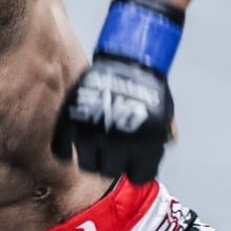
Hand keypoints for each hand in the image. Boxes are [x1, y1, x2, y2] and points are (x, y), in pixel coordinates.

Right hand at [53, 0, 182, 182]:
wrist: (131, 55)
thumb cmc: (149, 82)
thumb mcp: (165, 111)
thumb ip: (165, 132)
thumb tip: (169, 143)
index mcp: (147, 145)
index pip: (140, 175)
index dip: (136, 168)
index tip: (132, 161)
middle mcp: (120, 143)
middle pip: (108, 171)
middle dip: (111, 161)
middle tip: (110, 150)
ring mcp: (94, 132)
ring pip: (86, 163)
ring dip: (90, 155)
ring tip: (94, 142)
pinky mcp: (73, 120)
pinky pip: (62, 148)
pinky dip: (64, 148)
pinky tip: (72, 142)